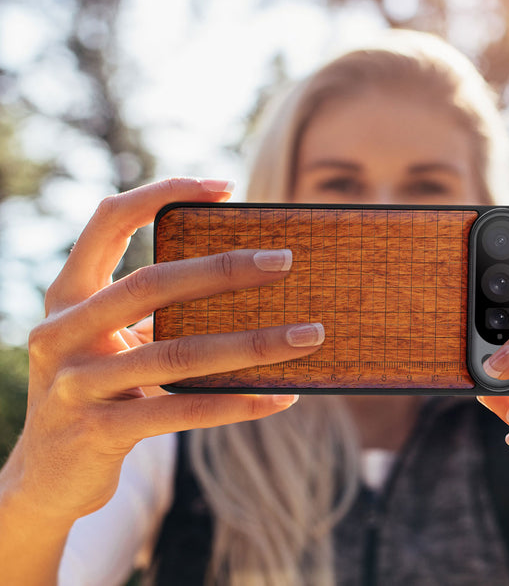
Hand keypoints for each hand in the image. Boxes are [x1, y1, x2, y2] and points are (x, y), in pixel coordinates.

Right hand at [3, 178, 323, 525]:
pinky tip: (281, 396)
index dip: (163, 193)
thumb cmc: (98, 389)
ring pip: (177, 353)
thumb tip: (248, 283)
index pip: (109, 220)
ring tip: (308, 336)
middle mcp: (62, 331)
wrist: (46, 477)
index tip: (225, 187)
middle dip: (224, 269)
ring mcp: (76, 384)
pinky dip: (238, 402)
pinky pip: (183, 410)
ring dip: (253, 343)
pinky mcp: (98, 432)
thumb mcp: (112, 341)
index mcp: (68, 295)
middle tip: (284, 262)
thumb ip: (155, 312)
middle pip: (151, 284)